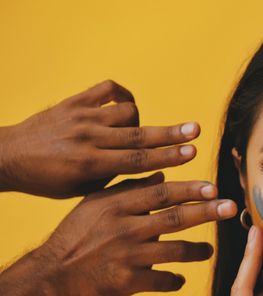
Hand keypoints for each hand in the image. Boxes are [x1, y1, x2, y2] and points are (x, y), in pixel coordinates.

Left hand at [0, 79, 199, 197]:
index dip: (168, 156)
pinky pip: (109, 89)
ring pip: (127, 111)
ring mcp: (80, 116)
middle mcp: (87, 137)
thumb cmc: (48, 181)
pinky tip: (128, 107)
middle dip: (171, 134)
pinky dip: (124, 96)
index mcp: (88, 164)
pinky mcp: (74, 101)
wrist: (8, 157)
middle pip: (138, 135)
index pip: (136, 160)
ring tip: (141, 134)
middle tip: (196, 131)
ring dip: (140, 122)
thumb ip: (117, 179)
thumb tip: (156, 173)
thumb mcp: (82, 190)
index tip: (192, 153)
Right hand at [36, 171, 236, 295]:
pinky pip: (160, 281)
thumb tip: (162, 174)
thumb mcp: (97, 205)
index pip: (160, 193)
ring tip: (210, 250)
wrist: (51, 275)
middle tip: (231, 208)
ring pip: (173, 251)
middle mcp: (123, 228)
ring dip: (197, 251)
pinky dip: (174, 280)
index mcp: (116, 205)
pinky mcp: (126, 282)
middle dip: (206, 212)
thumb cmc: (76, 235)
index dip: (189, 190)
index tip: (214, 187)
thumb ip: (129, 189)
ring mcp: (126, 256)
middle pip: (173, 217)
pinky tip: (181, 279)